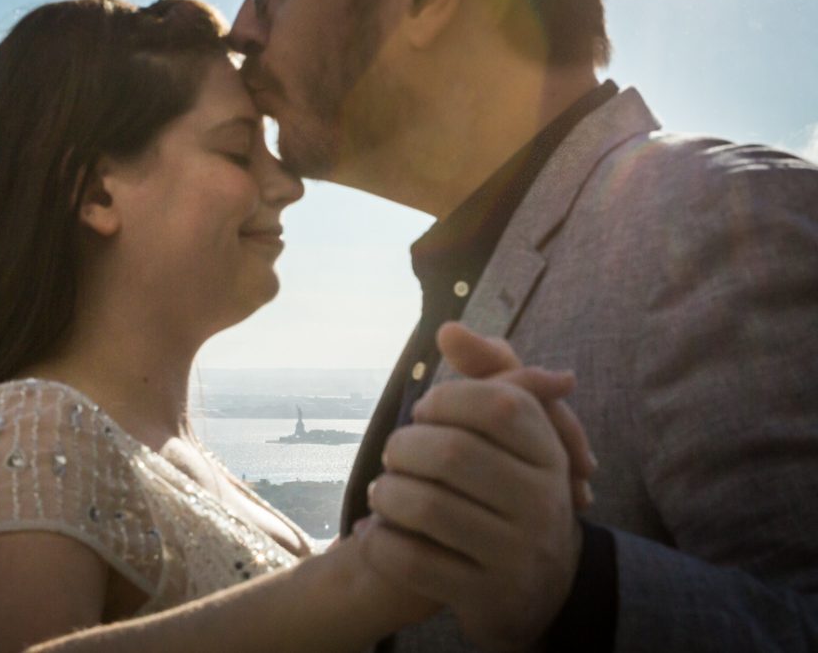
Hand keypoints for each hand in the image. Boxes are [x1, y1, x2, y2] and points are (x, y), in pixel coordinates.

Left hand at [357, 327, 584, 651]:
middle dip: (404, 447)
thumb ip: (488, 371)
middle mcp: (543, 503)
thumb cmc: (511, 485)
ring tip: (381, 492)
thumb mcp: (513, 429)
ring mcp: (517, 554)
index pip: (497, 404)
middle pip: (453, 454)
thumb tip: (448, 330)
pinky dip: (382, 542)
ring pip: (428, 508)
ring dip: (386, 493)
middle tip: (392, 453)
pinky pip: (414, 563)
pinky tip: (376, 532)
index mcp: (549, 454)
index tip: (425, 411)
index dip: (446, 400)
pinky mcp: (485, 596)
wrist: (536, 586)